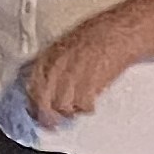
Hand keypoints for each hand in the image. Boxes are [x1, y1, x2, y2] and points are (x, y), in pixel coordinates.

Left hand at [22, 7, 144, 126]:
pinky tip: (92, 101)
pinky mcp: (90, 85)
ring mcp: (73, 76)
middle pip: (44, 102)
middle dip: (49, 115)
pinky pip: (83, 106)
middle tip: (55, 122)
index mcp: (49, 56)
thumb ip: (53, 66)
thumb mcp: (66, 45)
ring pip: (63, 106)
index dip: (34, 104)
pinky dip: (87, 108)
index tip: (37, 113)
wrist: (121, 31)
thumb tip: (46, 90)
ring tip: (80, 103)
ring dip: (71, 110)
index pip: (32, 87)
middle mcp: (57, 67)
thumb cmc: (97, 35)